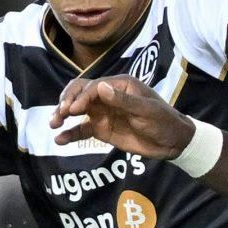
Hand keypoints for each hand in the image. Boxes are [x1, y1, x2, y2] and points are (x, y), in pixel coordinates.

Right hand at [51, 76, 192, 159]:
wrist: (172, 143)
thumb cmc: (163, 121)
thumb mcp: (147, 110)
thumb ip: (124, 101)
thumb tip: (101, 87)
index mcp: (119, 85)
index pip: (93, 87)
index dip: (81, 97)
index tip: (73, 110)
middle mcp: (107, 95)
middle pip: (79, 93)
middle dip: (66, 101)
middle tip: (60, 114)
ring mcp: (102, 112)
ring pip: (76, 110)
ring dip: (62, 115)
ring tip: (54, 124)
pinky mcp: (101, 129)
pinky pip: (81, 129)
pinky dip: (70, 133)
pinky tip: (59, 140)